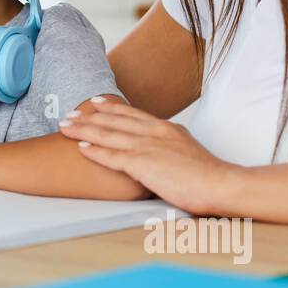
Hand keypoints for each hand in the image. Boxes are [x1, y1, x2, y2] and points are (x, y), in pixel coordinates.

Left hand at [58, 99, 236, 214]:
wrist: (221, 184)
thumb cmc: (209, 176)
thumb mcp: (188, 152)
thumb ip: (171, 148)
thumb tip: (163, 153)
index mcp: (167, 128)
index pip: (133, 114)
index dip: (111, 108)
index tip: (95, 103)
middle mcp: (155, 132)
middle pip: (115, 120)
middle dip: (89, 116)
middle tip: (70, 112)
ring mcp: (148, 146)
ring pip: (108, 134)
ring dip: (84, 130)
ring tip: (65, 126)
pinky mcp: (144, 164)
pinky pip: (113, 156)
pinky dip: (95, 151)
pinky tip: (80, 148)